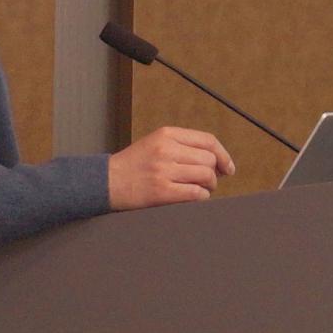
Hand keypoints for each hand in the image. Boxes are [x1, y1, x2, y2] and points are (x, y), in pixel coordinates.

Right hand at [108, 126, 236, 208]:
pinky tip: (194, 197)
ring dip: (209, 186)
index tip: (228, 168)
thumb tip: (217, 161)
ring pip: (205, 176)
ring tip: (200, 189)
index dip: (223, 155)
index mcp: (166, 134)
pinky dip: (201, 197)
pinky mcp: (161, 191)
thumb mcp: (155, 144)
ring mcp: (163, 170)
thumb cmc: (133, 165)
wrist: (105, 182)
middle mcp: (166, 150)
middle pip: (209, 160)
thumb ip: (182, 147)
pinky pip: (195, 194)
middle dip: (214, 174)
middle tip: (209, 182)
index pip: (208, 141)